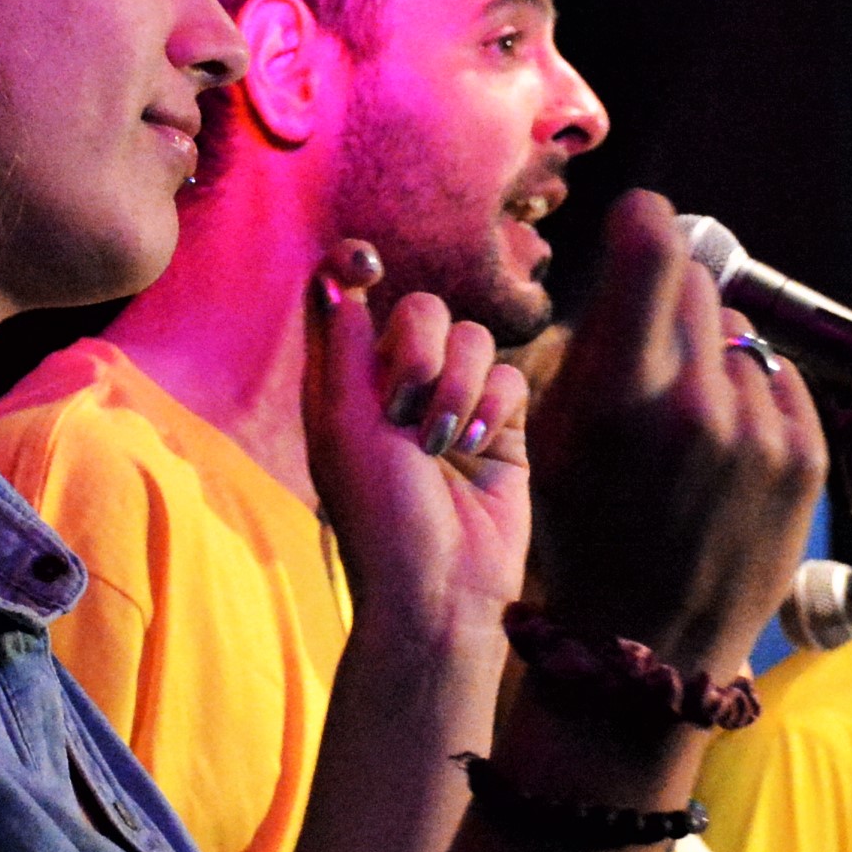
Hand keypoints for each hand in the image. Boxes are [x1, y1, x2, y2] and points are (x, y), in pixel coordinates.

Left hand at [303, 243, 532, 640]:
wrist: (441, 586)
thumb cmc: (378, 516)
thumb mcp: (344, 426)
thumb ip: (344, 346)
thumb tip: (339, 276)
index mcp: (345, 382)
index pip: (348, 297)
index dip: (356, 266)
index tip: (368, 264)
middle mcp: (399, 386)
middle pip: (422, 308)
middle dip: (420, 349)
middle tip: (403, 406)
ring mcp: (455, 403)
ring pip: (475, 337)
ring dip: (459, 385)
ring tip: (443, 443)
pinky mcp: (504, 427)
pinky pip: (512, 376)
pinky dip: (494, 406)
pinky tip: (477, 447)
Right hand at [521, 191, 821, 682]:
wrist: (647, 646)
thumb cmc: (585, 532)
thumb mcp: (552, 436)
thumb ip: (593, 341)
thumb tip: (642, 250)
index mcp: (620, 396)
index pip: (654, 247)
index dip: (644, 222)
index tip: (640, 225)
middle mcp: (698, 406)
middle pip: (698, 283)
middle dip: (670, 304)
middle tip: (650, 361)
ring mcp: (760, 434)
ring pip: (738, 336)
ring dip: (712, 360)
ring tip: (685, 432)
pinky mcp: (806, 458)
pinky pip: (778, 380)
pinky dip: (752, 400)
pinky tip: (723, 451)